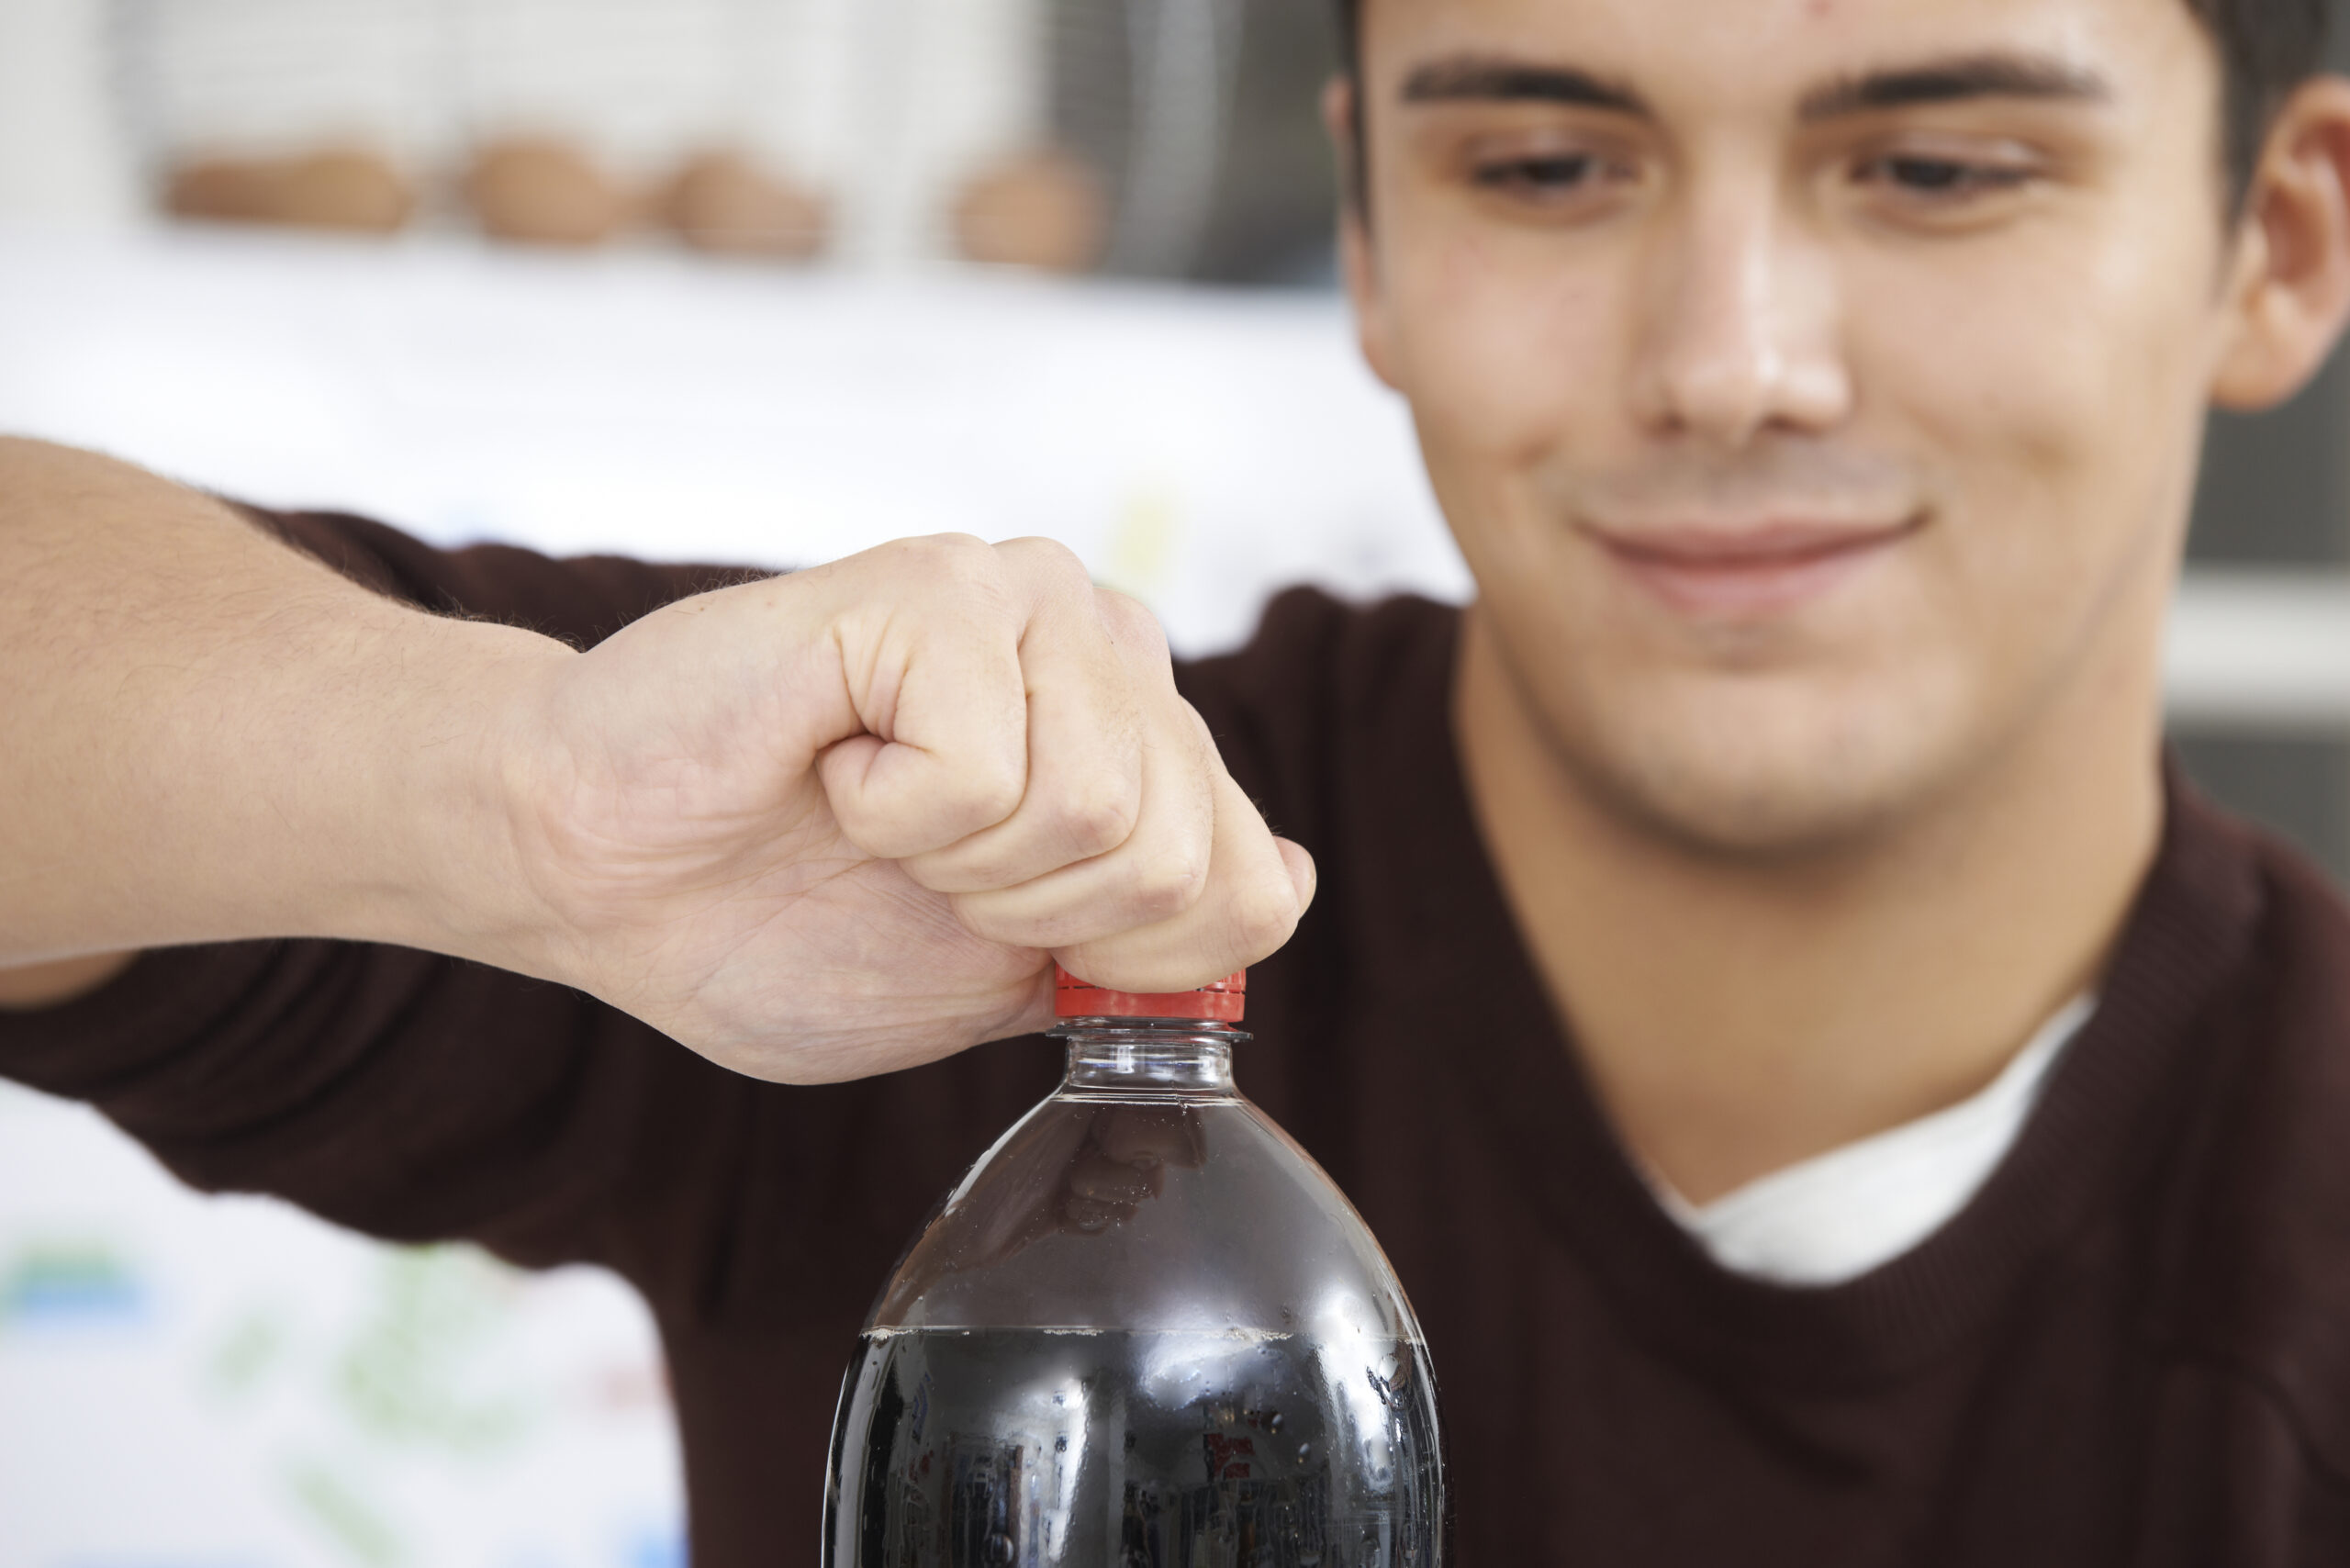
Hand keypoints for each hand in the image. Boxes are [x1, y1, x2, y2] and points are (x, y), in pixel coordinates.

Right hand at [494, 535, 1313, 1082]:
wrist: (596, 871)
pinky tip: (831, 758)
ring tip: (866, 803)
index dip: (1125, 957)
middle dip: (1027, 914)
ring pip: (1098, 814)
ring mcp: (1028, 601)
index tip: (992, 925)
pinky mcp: (937, 585)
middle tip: (909, 860)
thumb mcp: (997, 973)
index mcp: (1134, 734)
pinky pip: (985, 770)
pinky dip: (887, 810)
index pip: (1249, 881)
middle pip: (1179, 858)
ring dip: (954, 860)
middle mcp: (1103, 645)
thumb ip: (1142, 939)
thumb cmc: (770, 915)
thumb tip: (1287, 879)